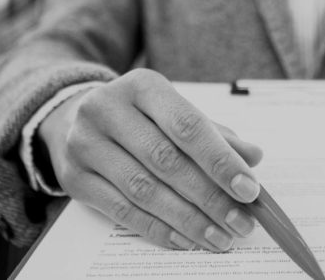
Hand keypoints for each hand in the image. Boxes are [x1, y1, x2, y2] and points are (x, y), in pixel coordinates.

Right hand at [38, 69, 263, 251]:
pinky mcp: (74, 178)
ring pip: (144, 190)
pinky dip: (158, 229)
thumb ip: (213, 134)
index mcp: (142, 86)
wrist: (71, 119)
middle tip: (240, 223)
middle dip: (210, 198)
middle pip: (167, 161)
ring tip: (219, 237)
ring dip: (188, 220)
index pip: (187, 125)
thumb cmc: (138, 117)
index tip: (249, 189)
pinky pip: (121, 211)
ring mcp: (85, 144)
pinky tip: (185, 240)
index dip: (221, 160)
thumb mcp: (173, 113)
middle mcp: (108, 109)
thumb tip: (253, 156)